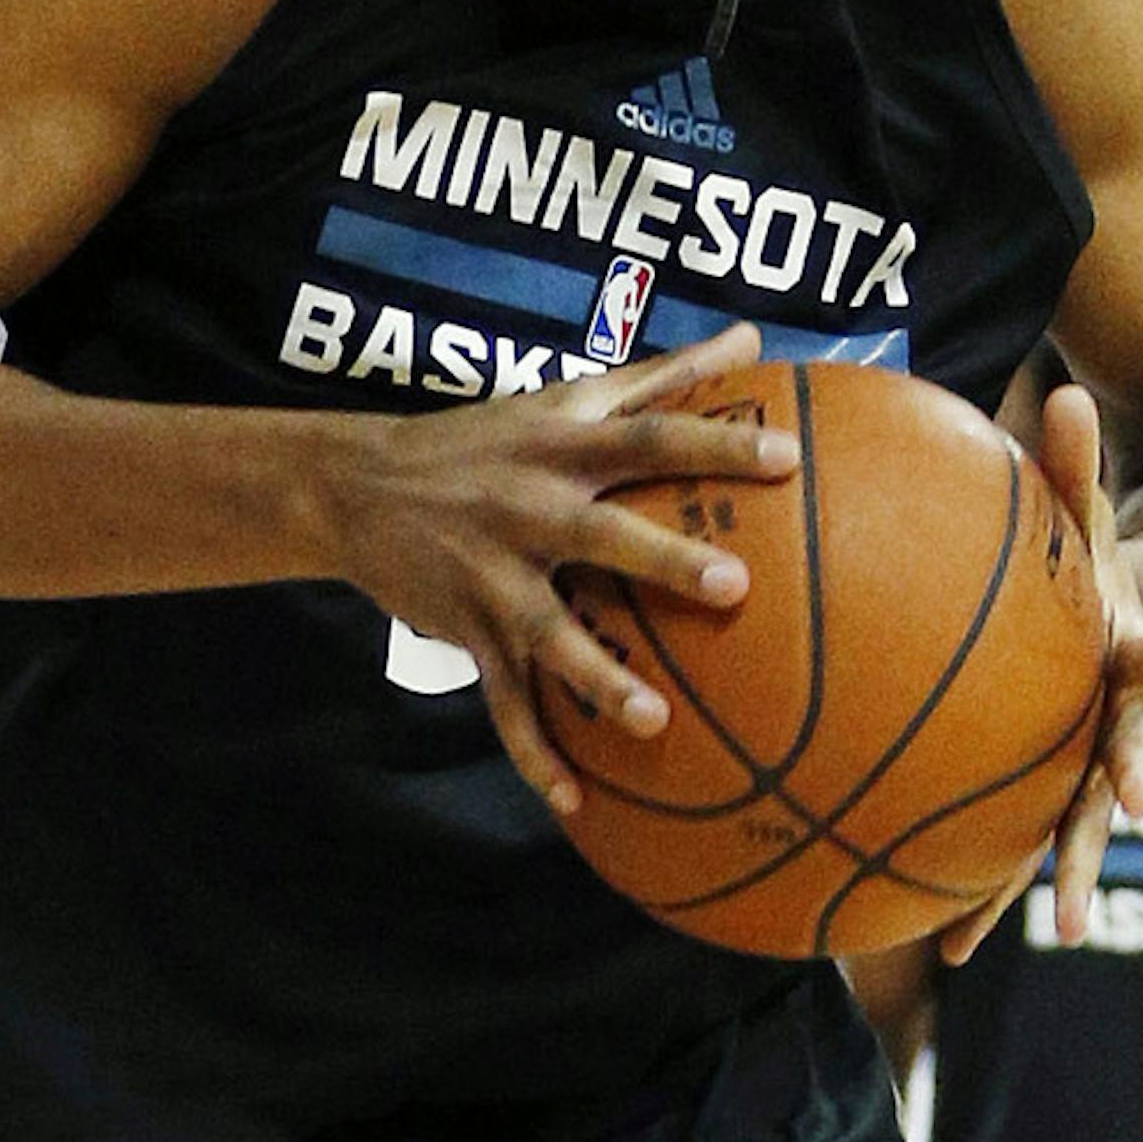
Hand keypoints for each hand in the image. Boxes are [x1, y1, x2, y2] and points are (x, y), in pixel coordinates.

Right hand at [316, 324, 801, 816]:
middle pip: (604, 534)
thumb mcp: (561, 398)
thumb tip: (749, 339)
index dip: (715, 443)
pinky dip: (534, 754)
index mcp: (561, 447)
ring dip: (598, 678)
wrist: (355, 486)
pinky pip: (504, 701)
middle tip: (735, 586)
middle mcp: (529, 508)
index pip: (648, 436)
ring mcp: (493, 576)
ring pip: (549, 634)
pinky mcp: (466, 631)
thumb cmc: (482, 440)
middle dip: (665, 559)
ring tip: (653, 720)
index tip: (787, 461)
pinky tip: (573, 802)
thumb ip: (659, 375)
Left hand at [938, 380, 1142, 965]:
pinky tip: (938, 953)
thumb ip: (1071, 465)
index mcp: (1122, 655)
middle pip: (1119, 768)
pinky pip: (1004, 855)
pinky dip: (976, 899)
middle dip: (1121, 797)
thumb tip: (1060, 388)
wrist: (1110, 636)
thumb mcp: (1080, 514)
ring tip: (1042, 942)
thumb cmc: (1084, 570)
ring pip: (1067, 834)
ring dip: (1053, 884)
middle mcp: (1111, 726)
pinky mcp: (1038, 805)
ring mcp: (1077, 775)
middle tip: (1127, 830)